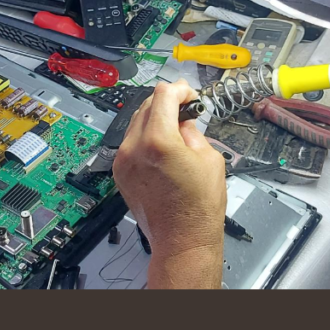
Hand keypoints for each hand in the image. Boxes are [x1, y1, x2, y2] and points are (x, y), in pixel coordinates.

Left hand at [112, 80, 226, 288]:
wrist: (182, 239)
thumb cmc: (199, 206)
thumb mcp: (210, 158)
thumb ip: (192, 131)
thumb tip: (183, 118)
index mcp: (159, 140)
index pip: (163, 95)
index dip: (181, 90)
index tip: (190, 96)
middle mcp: (134, 147)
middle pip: (146, 104)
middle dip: (167, 102)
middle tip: (186, 109)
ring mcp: (123, 160)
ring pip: (136, 122)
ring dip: (155, 117)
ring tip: (175, 128)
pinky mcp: (120, 172)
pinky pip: (130, 142)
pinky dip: (145, 136)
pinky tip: (162, 146)